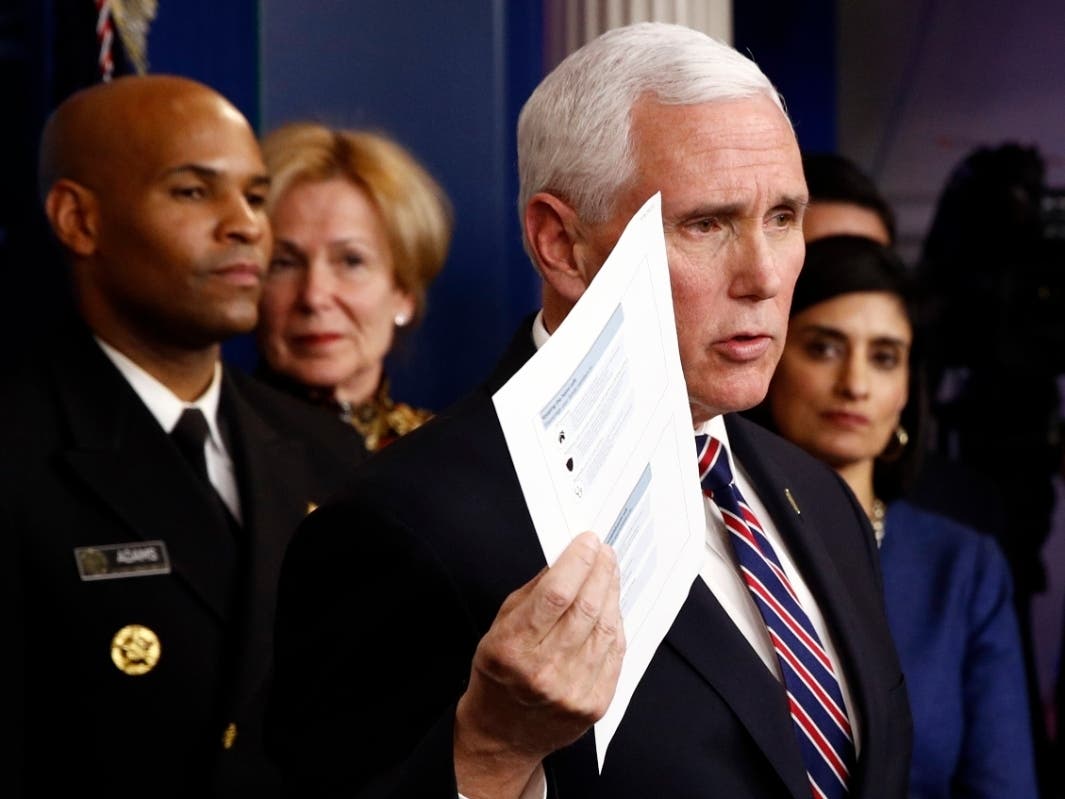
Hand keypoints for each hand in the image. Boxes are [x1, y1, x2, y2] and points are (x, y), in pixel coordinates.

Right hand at [453, 531, 624, 797]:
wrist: (503, 736)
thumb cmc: (499, 675)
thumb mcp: (499, 628)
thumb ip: (533, 593)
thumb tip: (566, 558)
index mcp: (511, 648)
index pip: (555, 595)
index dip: (577, 562)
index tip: (588, 541)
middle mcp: (542, 671)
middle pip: (584, 608)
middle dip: (599, 571)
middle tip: (604, 551)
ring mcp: (572, 691)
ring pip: (604, 628)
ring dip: (611, 592)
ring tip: (610, 572)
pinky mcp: (594, 705)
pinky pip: (614, 653)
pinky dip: (615, 624)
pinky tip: (611, 606)